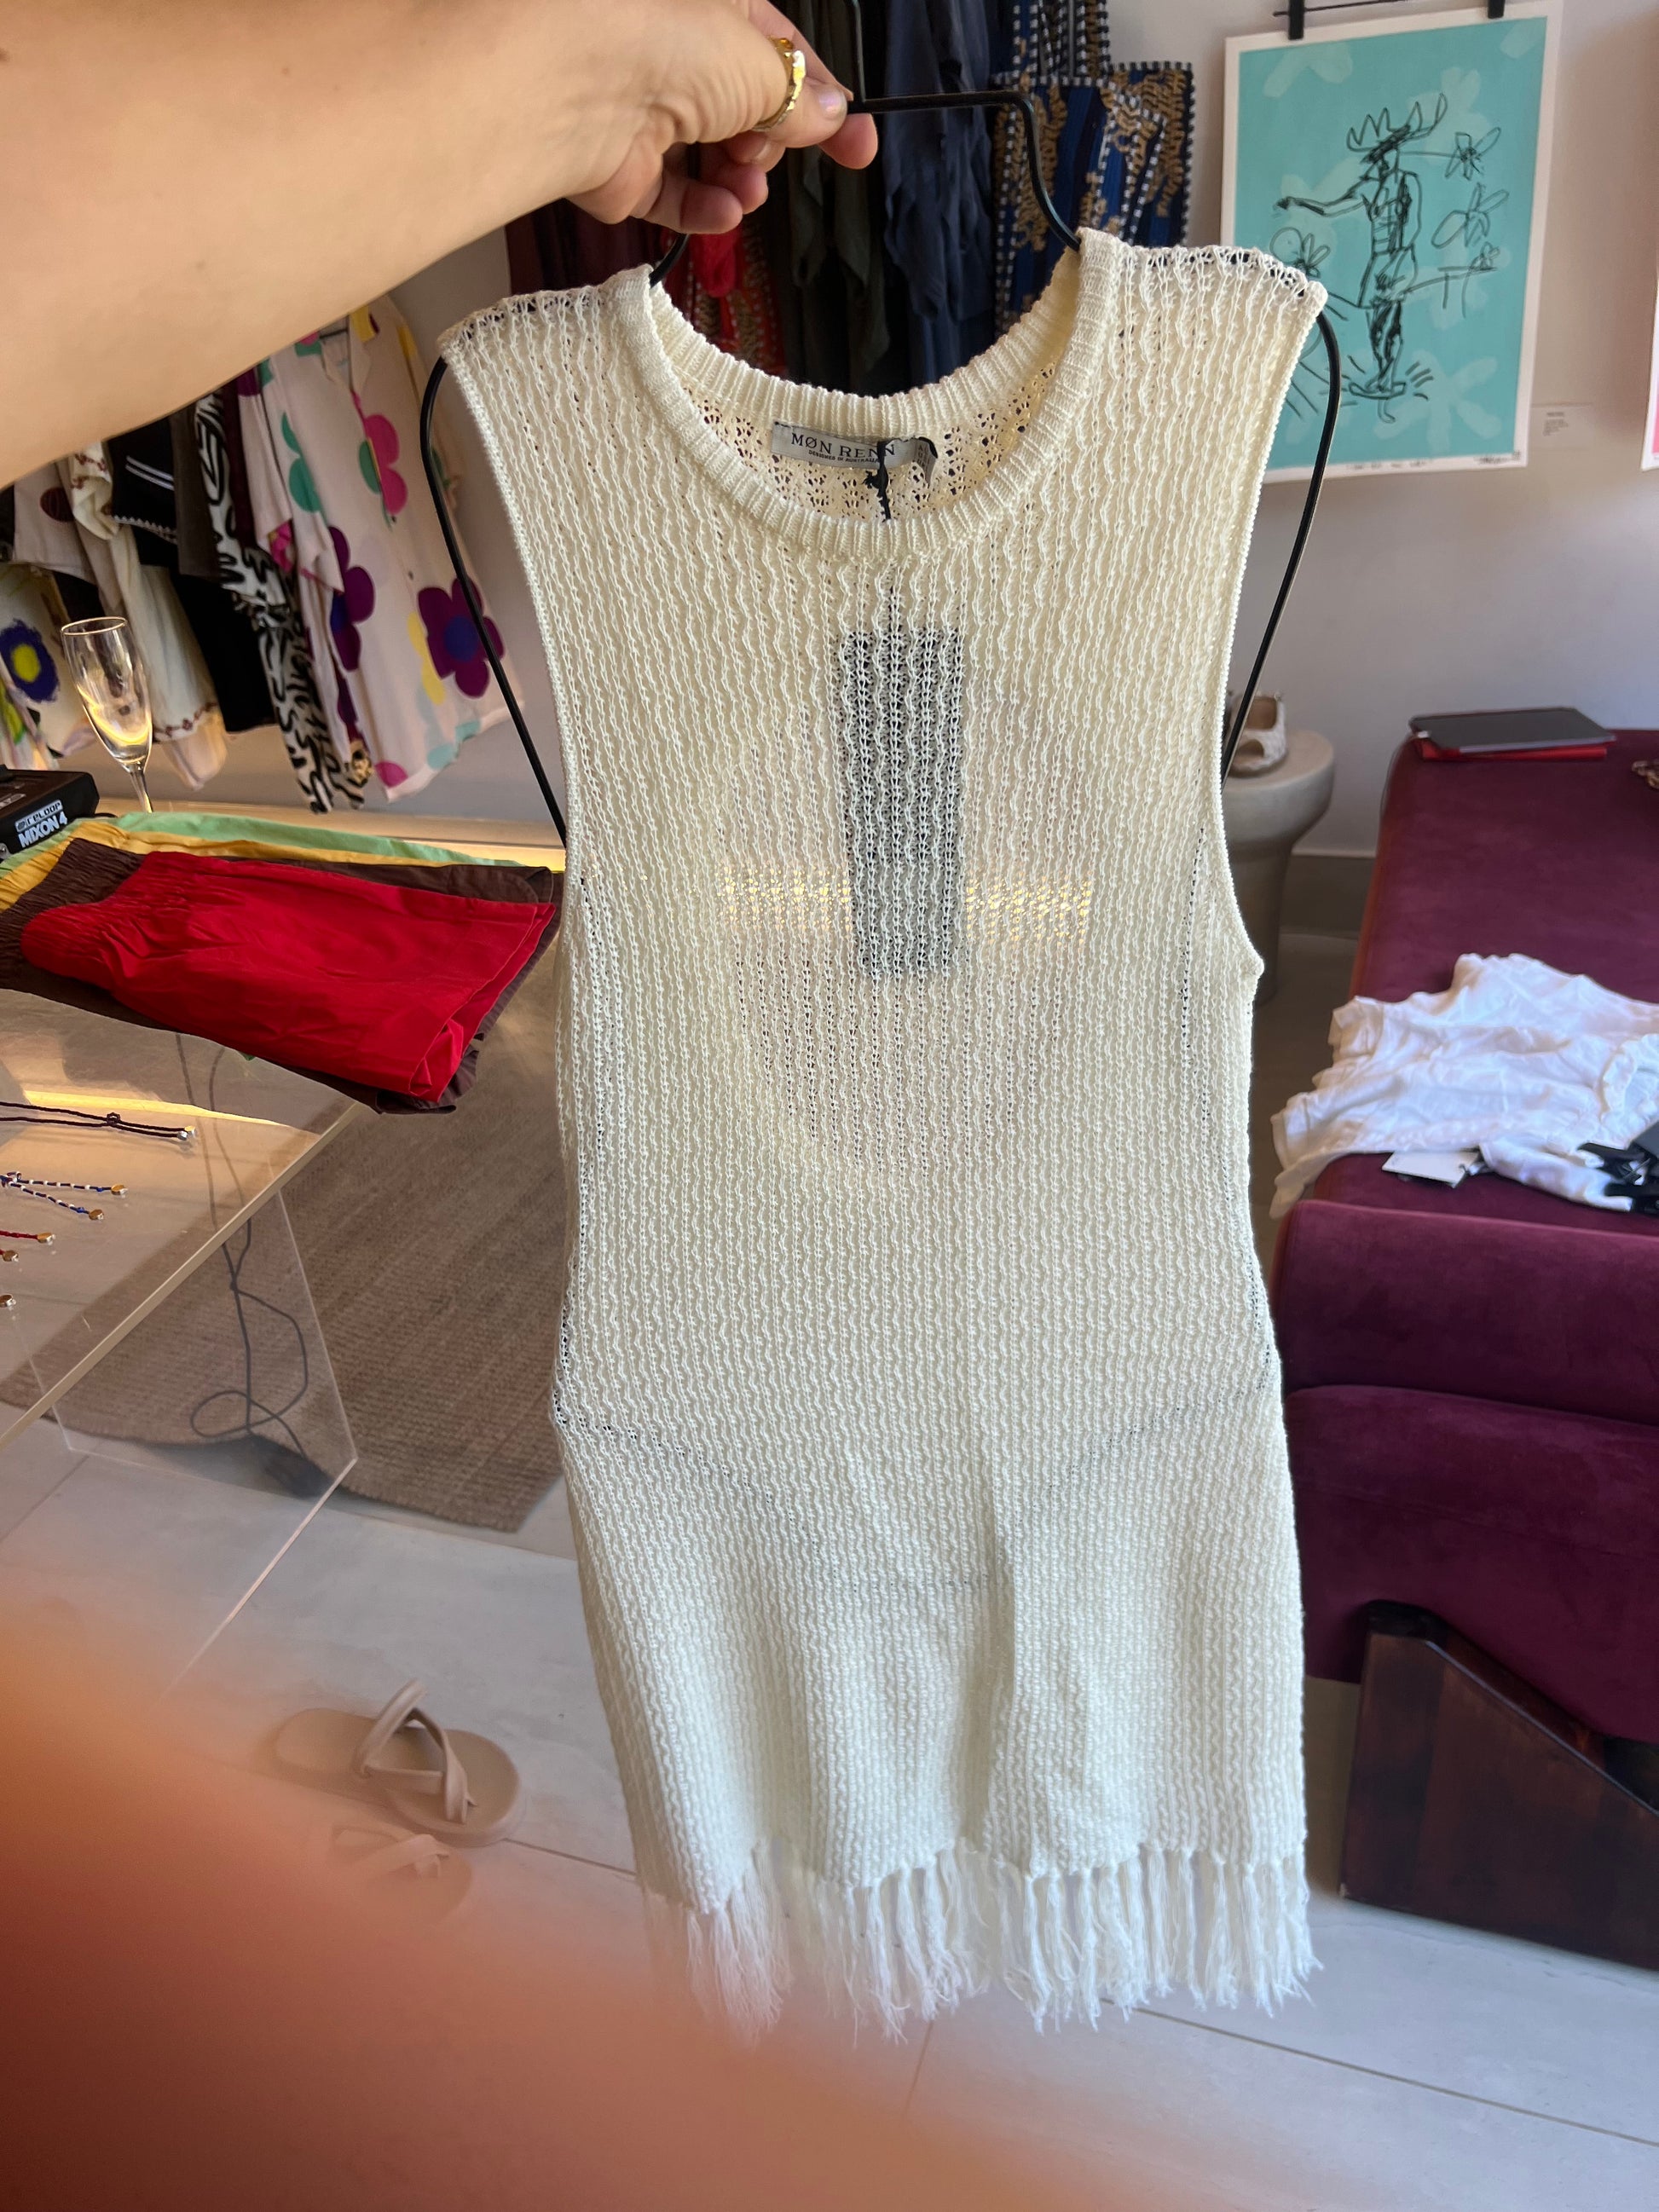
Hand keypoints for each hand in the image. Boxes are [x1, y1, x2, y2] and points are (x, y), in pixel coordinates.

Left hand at [568, 0, 877, 234]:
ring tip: (748, 189)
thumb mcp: (758, 64)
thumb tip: (831, 115)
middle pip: (746, 111)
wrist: (572, 83)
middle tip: (766, 152)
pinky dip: (705, 208)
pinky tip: (726, 213)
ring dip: (743, 181)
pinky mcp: (619, 166)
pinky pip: (675, 195)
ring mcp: (643, 109)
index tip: (857, 147)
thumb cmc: (660, 41)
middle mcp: (675, 53)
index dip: (823, 102)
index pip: (781, 54)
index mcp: (713, 8)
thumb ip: (799, 97)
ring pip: (712, 158)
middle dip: (769, 143)